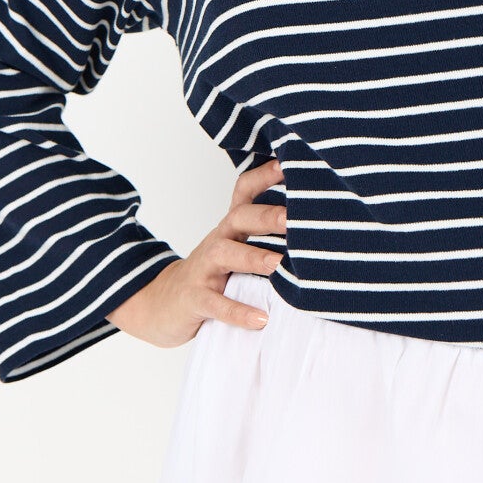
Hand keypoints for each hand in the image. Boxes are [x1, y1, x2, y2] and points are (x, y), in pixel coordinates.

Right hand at [105, 158, 287, 347]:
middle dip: (266, 215)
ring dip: (253, 258)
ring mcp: (203, 269)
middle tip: (293, 218)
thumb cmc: (213, 274)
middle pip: (238, 218)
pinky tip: (261, 319)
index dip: (264, 175)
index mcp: (231, 228)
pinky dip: (239, 312)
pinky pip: (216, 304)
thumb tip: (320, 227)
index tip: (289, 164)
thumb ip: (267, 237)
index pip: (244, 192)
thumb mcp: (236, 250)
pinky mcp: (195, 299)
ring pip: (225, 254)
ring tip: (278, 264)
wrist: (162, 304)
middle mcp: (218, 241)